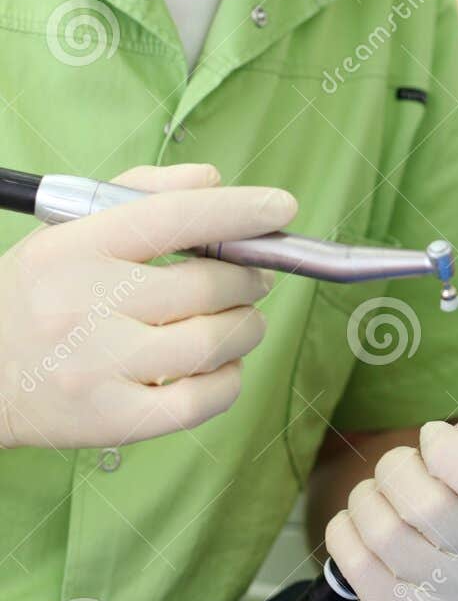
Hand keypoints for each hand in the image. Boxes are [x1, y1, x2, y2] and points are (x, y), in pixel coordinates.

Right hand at [0, 162, 296, 449]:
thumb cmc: (34, 297)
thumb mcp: (68, 231)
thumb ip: (141, 195)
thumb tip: (213, 181)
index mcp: (78, 246)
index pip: (175, 217)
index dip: (239, 211)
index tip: (280, 209)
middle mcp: (88, 304)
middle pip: (207, 283)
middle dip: (248, 278)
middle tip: (252, 278)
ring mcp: (99, 365)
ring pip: (213, 340)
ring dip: (246, 326)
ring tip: (240, 321)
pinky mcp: (112, 419)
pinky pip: (201, 400)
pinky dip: (228, 380)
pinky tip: (220, 367)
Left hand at [324, 421, 457, 600]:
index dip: (446, 448)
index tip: (434, 440)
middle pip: (423, 504)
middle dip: (397, 468)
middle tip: (401, 467)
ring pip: (380, 530)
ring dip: (367, 497)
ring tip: (380, 497)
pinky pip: (349, 558)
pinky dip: (345, 530)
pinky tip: (364, 528)